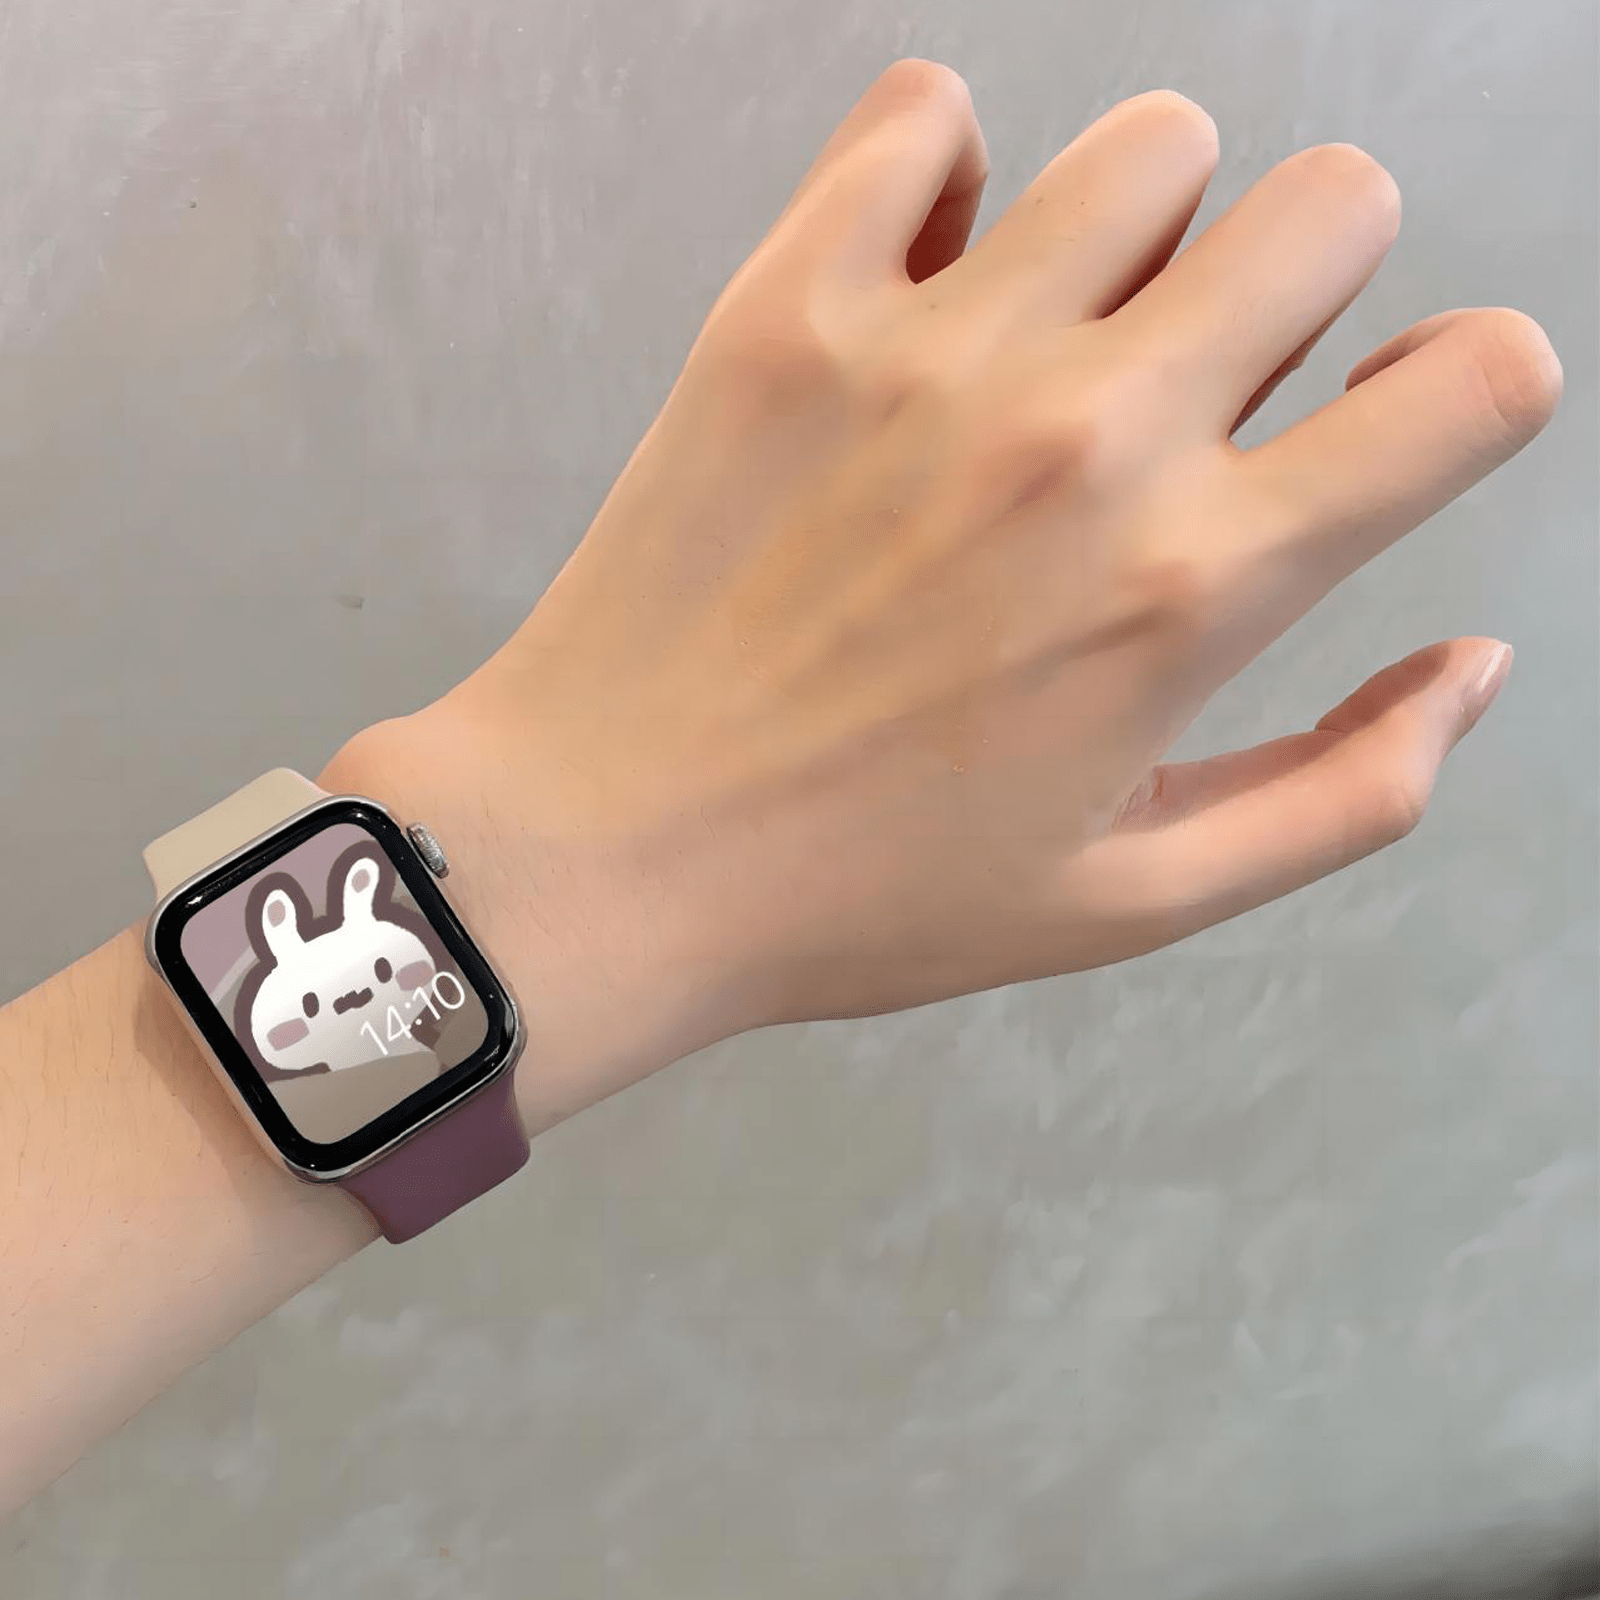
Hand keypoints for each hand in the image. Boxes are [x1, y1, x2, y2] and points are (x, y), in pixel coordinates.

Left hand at [326, 60, 1559, 1120]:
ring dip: (1147, 229)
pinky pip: (922, 117)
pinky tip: (926, 285)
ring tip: (1062, 336)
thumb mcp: (1132, 900)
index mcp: (1190, 588)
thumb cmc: (861, 895)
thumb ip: (1342, 793)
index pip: (1471, 387)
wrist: (606, 854)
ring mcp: (931, 352)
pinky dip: (950, 174)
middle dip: (1311, 283)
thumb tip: (1474, 667)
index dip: (1471, 392)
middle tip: (1207, 383)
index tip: (1396, 423)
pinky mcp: (789, 308)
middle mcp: (1085, 438)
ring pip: (1150, 146)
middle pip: (1331, 204)